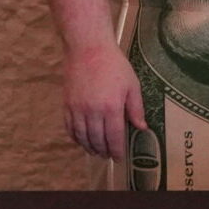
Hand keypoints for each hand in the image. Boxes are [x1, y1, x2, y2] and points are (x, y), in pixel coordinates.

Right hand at [63, 43, 145, 159]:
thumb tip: (142, 127)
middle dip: (103, 151)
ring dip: (89, 147)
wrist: (88, 50)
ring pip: (81, 136)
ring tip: (96, 152)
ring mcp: (77, 108)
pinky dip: (75, 137)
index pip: (114, 137)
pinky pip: (69, 127)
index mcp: (111, 108)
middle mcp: (92, 111)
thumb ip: (136, 108)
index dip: (117, 150)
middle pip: (96, 139)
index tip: (119, 158)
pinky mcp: (66, 104)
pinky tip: (81, 140)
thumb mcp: (132, 86)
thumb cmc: (115, 66)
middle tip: (108, 156)